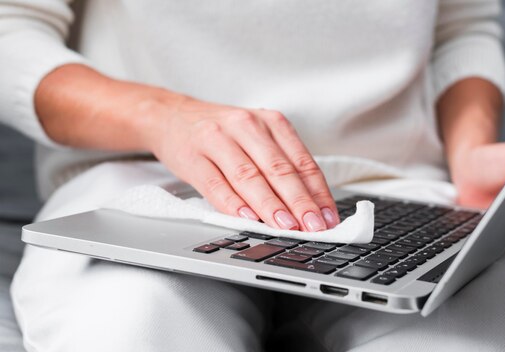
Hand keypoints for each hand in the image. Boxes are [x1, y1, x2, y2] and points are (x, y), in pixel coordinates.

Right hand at [142, 96, 338, 231]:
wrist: (171, 116)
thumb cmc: (222, 132)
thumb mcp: (257, 137)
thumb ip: (281, 165)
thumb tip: (310, 206)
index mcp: (271, 122)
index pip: (303, 161)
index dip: (318, 193)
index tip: (329, 217)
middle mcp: (247, 126)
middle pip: (279, 169)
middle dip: (300, 203)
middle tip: (314, 227)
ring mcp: (218, 140)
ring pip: (250, 177)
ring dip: (271, 206)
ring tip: (287, 227)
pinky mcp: (194, 157)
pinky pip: (216, 185)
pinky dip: (234, 204)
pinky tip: (248, 219)